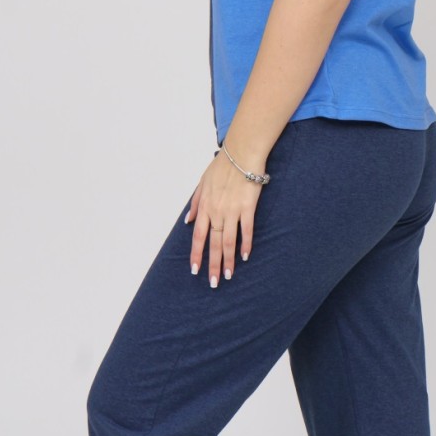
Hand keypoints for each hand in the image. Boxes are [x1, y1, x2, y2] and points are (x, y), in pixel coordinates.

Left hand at [183, 150, 265, 285]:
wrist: (241, 152)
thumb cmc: (222, 166)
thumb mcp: (202, 182)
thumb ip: (195, 202)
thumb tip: (188, 220)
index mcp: (205, 206)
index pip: (198, 236)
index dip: (197, 254)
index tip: (195, 270)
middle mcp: (216, 211)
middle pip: (213, 243)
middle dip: (212, 264)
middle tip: (213, 282)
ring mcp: (232, 210)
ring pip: (228, 241)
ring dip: (228, 260)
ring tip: (228, 276)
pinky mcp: (248, 207)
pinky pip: (246, 230)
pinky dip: (245, 244)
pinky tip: (245, 256)